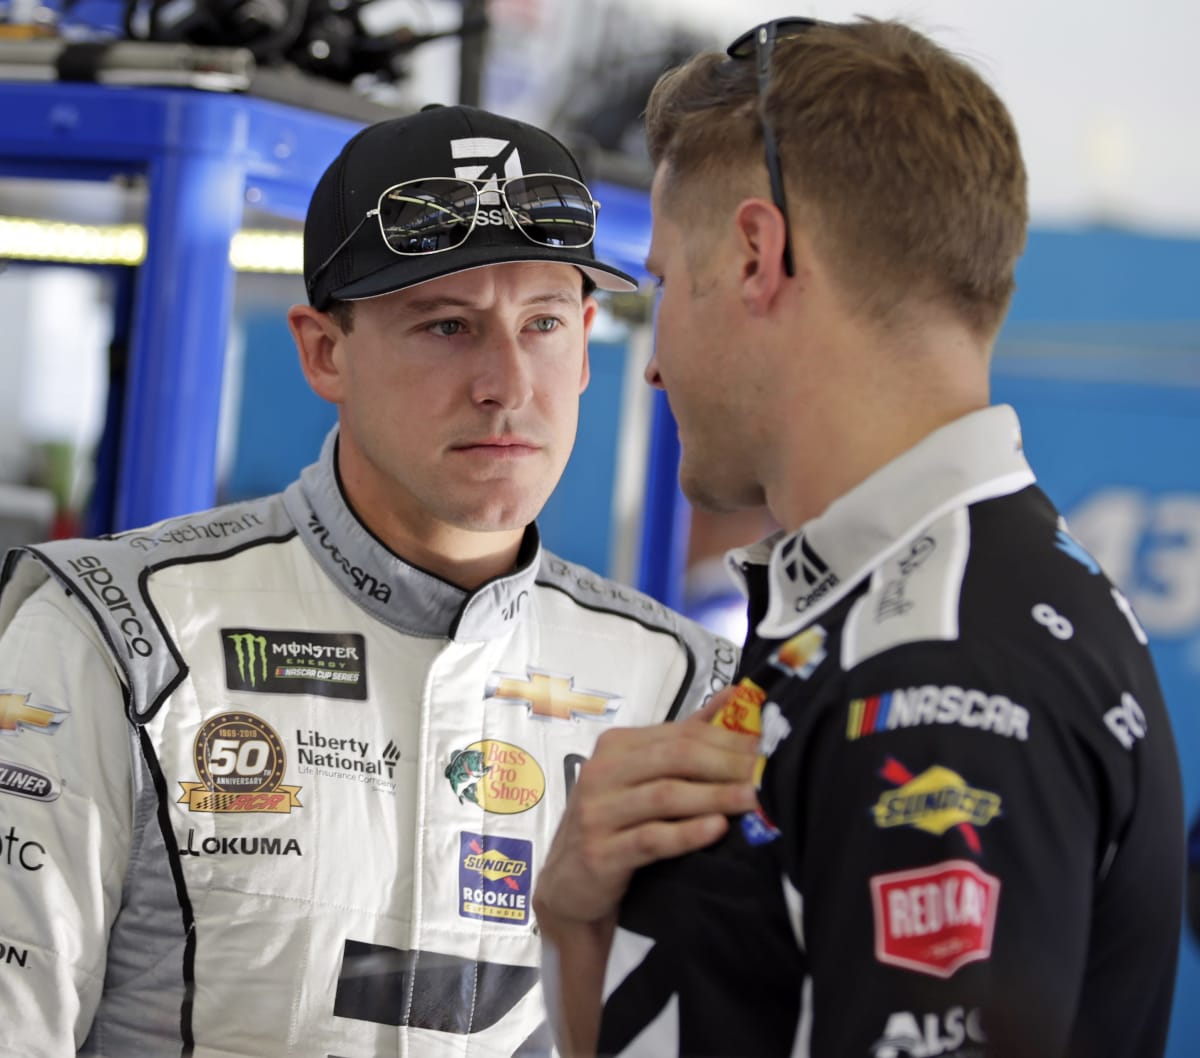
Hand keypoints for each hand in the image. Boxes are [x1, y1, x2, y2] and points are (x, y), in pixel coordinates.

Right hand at [533, 688, 759, 1055]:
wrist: (569, 884)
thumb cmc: (615, 824)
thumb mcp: (641, 777)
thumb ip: (684, 738)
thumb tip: (733, 696)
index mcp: (616, 746)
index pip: (680, 733)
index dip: (727, 738)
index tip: (766, 747)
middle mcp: (601, 772)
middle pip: (675, 757)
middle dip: (727, 764)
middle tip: (767, 774)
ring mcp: (597, 812)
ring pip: (666, 795)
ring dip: (715, 796)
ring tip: (753, 799)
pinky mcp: (600, 853)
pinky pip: (650, 838)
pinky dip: (687, 832)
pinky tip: (717, 829)